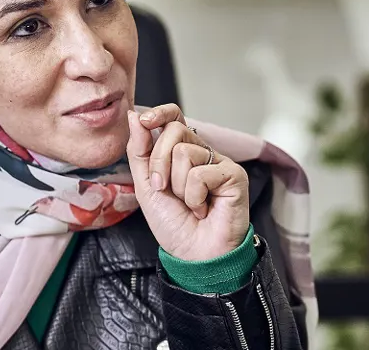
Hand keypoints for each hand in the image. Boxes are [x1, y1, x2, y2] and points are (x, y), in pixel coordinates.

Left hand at [127, 104, 251, 261]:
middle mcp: (202, 153)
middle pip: (174, 131)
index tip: (144, 120)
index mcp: (181, 152)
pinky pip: (201, 173)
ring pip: (184, 153)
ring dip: (178, 186)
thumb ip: (139, 150)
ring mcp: (219, 163)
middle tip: (164, 189)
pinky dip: (194, 197)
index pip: (174, 117)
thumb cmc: (173, 223)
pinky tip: (203, 209)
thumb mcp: (146, 185)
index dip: (160, 113)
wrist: (193, 254)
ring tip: (189, 204)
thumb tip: (134, 115)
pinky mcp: (234, 175)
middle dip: (159, 162)